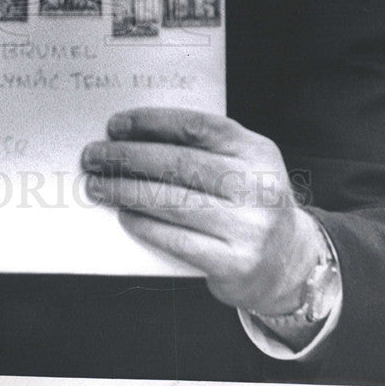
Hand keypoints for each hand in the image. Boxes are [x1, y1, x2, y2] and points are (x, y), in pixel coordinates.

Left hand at [81, 107, 323, 314]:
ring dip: (126, 191)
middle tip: (95, 155)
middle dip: (128, 158)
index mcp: (256, 151)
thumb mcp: (244, 163)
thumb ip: (203, 147)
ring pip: (172, 202)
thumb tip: (135, 135)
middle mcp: (256, 186)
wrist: (289, 262)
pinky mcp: (234, 262)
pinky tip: (124, 214)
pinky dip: (145, 225)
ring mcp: (248, 227)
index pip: (197, 126)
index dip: (152, 123)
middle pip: (179, 164)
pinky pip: (177, 239)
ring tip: (98, 185)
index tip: (117, 125)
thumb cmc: (250, 201)